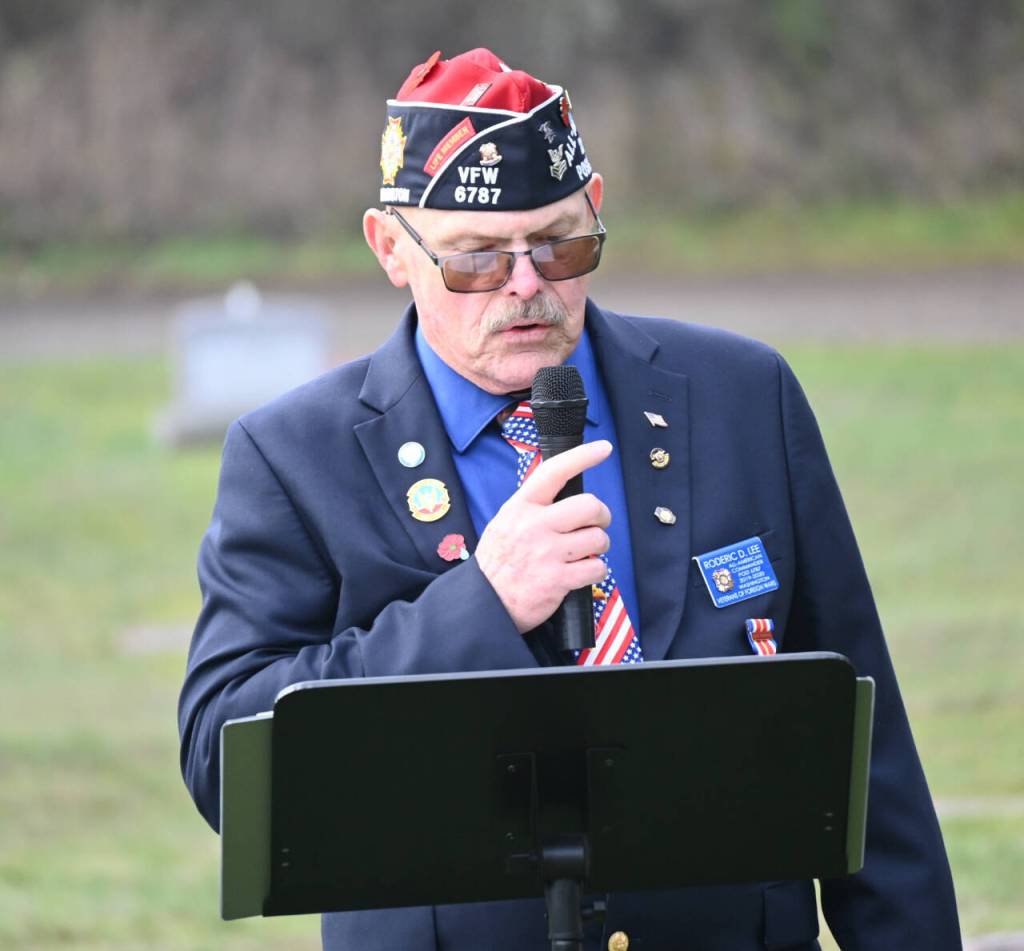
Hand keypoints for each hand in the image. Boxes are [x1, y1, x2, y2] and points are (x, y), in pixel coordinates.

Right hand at [476, 440, 612, 633]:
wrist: (485, 602)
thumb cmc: (499, 562)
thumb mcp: (505, 522)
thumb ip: (533, 506)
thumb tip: (565, 492)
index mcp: (520, 507)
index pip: (555, 472)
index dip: (582, 457)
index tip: (603, 448)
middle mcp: (534, 525)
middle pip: (589, 506)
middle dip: (602, 516)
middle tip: (597, 524)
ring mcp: (546, 553)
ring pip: (598, 538)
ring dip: (599, 546)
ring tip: (585, 552)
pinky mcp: (558, 580)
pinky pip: (597, 567)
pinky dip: (596, 570)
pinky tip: (583, 572)